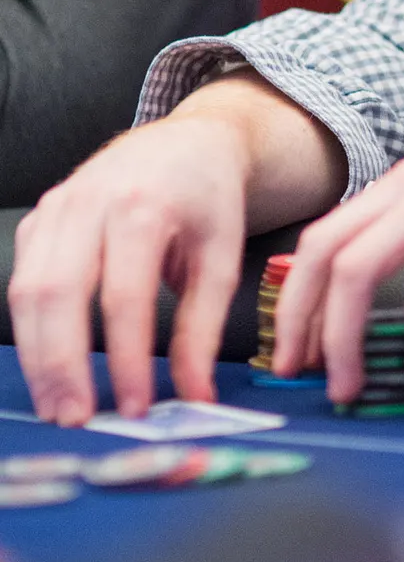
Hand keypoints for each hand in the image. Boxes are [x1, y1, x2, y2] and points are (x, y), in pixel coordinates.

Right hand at [13, 118, 249, 425]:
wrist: (188, 142)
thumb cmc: (208, 200)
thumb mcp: (222, 258)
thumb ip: (203, 329)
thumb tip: (196, 397)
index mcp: (142, 206)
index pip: (124, 296)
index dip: (126, 359)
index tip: (134, 409)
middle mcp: (89, 202)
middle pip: (59, 293)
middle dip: (63, 365)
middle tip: (77, 420)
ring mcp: (56, 208)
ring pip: (28, 291)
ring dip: (38, 356)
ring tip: (58, 407)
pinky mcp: (39, 219)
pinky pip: (22, 280)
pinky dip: (30, 330)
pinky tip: (48, 368)